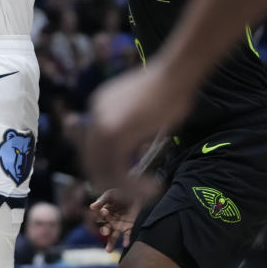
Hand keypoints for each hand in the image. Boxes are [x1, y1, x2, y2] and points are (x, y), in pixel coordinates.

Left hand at [85, 62, 191, 192]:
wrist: (176, 73)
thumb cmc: (170, 91)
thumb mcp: (145, 116)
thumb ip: (133, 134)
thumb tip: (133, 155)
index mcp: (98, 108)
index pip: (91, 146)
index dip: (105, 167)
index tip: (125, 180)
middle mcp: (94, 114)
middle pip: (90, 160)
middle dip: (111, 182)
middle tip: (137, 194)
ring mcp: (101, 123)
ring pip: (103, 169)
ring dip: (126, 188)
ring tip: (152, 192)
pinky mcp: (115, 132)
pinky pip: (117, 169)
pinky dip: (133, 185)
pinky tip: (155, 187)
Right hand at [90, 189, 141, 252]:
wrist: (135, 193)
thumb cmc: (120, 192)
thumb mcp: (110, 195)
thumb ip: (101, 201)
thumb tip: (91, 207)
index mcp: (104, 213)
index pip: (99, 218)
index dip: (101, 217)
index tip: (105, 212)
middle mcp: (110, 221)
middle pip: (105, 230)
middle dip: (104, 232)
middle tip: (106, 232)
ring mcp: (119, 225)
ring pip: (113, 237)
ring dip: (111, 243)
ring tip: (108, 251)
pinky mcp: (129, 227)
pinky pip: (127, 236)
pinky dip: (126, 240)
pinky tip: (126, 244)